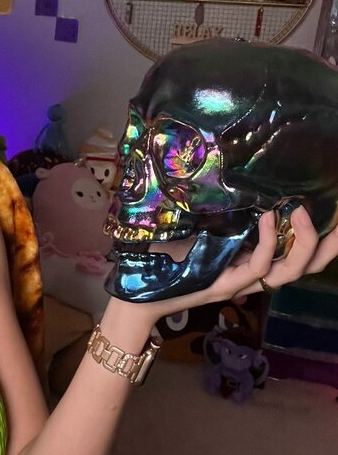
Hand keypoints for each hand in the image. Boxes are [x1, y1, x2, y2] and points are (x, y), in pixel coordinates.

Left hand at [111, 206, 337, 329]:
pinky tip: (269, 216)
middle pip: (305, 266)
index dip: (321, 237)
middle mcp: (251, 273)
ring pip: (289, 271)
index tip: (336, 212)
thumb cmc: (164, 251)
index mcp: (250, 259)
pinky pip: (258, 266)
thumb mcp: (198, 223)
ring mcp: (240, 281)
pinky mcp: (224, 284)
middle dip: (329, 245)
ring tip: (304, 211)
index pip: (296, 252)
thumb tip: (231, 168)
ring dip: (304, 242)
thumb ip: (220, 205)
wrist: (136, 286)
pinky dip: (268, 241)